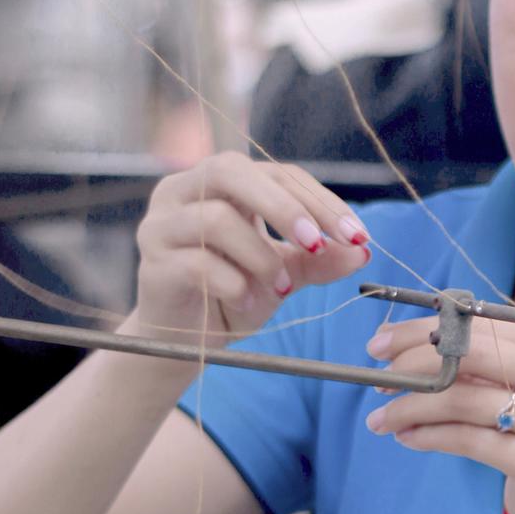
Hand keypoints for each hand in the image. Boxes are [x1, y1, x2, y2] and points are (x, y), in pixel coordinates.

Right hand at [131, 155, 371, 341]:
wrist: (186, 341)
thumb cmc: (233, 295)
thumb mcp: (284, 274)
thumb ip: (318, 259)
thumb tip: (362, 251)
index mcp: (223, 182)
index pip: (277, 174)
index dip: (319, 201)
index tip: (357, 236)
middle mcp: (185, 190)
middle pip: (233, 172)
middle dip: (283, 207)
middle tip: (316, 243)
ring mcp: (162, 224)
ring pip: (215, 218)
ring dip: (260, 256)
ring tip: (282, 289)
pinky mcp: (152, 263)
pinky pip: (198, 263)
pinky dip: (234, 285)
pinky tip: (249, 302)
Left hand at [364, 315, 514, 513]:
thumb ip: (487, 360)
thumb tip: (403, 338)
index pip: (487, 323)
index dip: (429, 328)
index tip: (383, 341)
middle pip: (474, 354)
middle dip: (414, 361)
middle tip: (377, 376)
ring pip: (464, 400)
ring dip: (411, 406)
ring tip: (381, 417)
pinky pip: (467, 440)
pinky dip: (428, 436)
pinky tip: (406, 437)